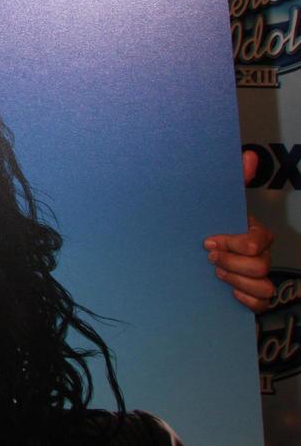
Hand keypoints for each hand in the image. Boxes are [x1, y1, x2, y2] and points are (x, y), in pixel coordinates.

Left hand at [203, 149, 275, 311]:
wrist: (196, 247)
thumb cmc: (211, 221)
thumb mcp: (217, 199)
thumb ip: (235, 178)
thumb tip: (249, 155)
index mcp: (254, 232)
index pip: (257, 241)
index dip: (233, 243)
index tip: (207, 240)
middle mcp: (260, 255)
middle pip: (260, 265)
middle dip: (231, 262)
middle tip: (209, 257)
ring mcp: (257, 275)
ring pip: (264, 287)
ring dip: (237, 280)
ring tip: (216, 272)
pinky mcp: (251, 293)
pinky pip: (261, 303)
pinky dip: (246, 299)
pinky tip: (229, 291)